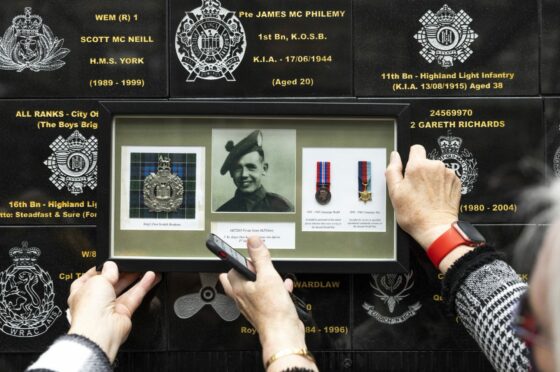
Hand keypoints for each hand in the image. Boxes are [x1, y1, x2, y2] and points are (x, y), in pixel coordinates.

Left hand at [67, 262, 159, 362]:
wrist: (99, 331)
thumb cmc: (89, 309)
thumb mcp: (97, 280)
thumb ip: (107, 271)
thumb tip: (112, 265)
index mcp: (81, 292)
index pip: (91, 278)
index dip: (101, 270)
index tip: (111, 263)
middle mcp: (95, 301)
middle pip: (111, 283)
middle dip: (122, 273)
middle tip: (132, 265)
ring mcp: (110, 308)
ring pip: (125, 290)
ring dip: (136, 279)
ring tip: (145, 269)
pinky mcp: (123, 313)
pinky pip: (134, 297)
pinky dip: (143, 286)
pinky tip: (150, 278)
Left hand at [219, 236, 316, 371]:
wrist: (284, 333)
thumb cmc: (273, 311)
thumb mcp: (268, 276)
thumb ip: (260, 257)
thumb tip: (253, 241)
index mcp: (238, 287)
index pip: (231, 267)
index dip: (241, 258)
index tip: (249, 252)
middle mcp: (241, 297)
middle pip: (240, 278)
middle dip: (250, 269)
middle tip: (259, 264)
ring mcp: (252, 305)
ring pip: (253, 287)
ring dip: (264, 278)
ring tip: (272, 274)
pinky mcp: (263, 311)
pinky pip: (265, 296)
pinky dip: (273, 289)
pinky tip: (283, 288)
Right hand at [386, 145, 460, 250]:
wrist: (435, 229)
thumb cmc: (414, 214)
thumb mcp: (394, 192)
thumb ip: (393, 169)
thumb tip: (394, 156)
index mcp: (418, 166)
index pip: (416, 148)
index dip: (411, 158)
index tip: (409, 169)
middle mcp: (436, 166)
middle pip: (426, 161)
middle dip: (420, 171)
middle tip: (415, 189)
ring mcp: (448, 174)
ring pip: (436, 170)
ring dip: (431, 178)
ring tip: (426, 195)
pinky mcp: (456, 183)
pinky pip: (446, 178)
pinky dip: (441, 185)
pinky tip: (435, 197)